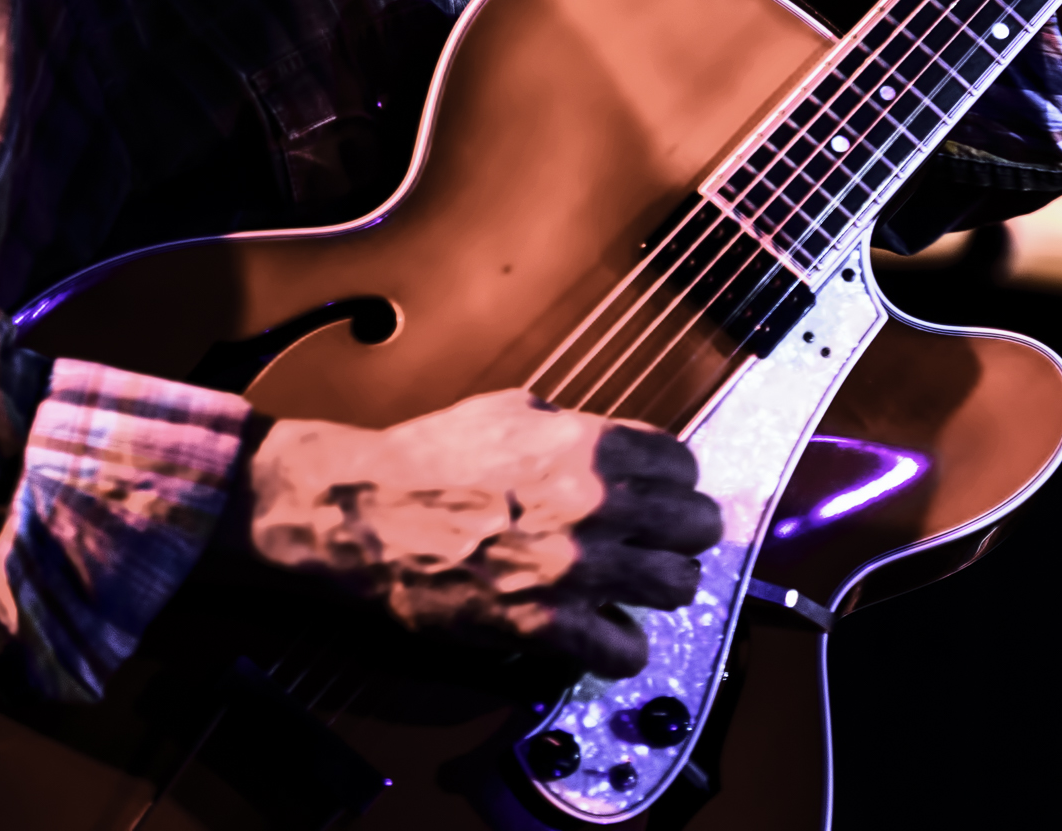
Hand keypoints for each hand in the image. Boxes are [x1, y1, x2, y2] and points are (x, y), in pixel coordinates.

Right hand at [222, 387, 722, 677]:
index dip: (678, 482)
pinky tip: (605, 631)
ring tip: (640, 586)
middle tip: (665, 542)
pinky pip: (624, 650)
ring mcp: (575, 569)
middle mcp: (597, 505)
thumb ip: (581, 430)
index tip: (667, 494)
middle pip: (695, 528)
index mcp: (592, 445)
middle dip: (684, 534)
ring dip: (662, 587)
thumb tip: (623, 449)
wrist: (366, 511)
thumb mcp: (517, 411)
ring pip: (676, 588)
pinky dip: (622, 645)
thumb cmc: (432, 456)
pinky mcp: (545, 626)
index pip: (684, 466)